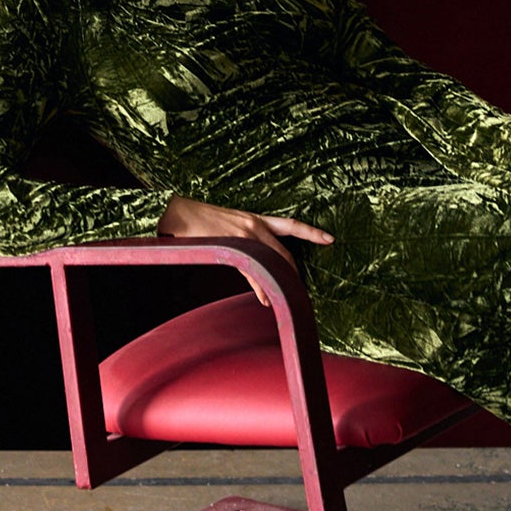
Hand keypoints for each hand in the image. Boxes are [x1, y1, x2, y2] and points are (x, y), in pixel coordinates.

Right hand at [158, 196, 333, 304]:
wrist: (179, 212)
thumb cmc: (201, 218)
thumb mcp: (229, 223)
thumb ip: (243, 235)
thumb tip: (249, 253)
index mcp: (256, 218)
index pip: (291, 225)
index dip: (312, 232)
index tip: (330, 239)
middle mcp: (255, 225)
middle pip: (286, 252)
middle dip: (294, 271)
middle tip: (299, 287)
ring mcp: (246, 236)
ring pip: (273, 263)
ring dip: (279, 282)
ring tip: (282, 297)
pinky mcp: (234, 248)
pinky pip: (253, 272)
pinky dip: (260, 287)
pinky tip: (265, 299)